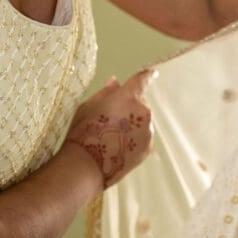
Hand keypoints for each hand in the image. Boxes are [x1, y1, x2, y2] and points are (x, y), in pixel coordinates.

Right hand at [64, 68, 155, 188]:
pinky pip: (143, 138)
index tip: (153, 72)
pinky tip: (117, 147)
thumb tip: (116, 82)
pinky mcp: (148, 148)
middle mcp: (143, 112)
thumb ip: (106, 92)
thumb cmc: (83, 132)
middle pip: (139, 104)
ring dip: (132, 125)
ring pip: (142, 122)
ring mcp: (147, 131)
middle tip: (109, 121)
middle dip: (128, 108)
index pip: (142, 80)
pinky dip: (134, 140)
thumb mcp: (88, 106)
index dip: (147, 75)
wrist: (86, 165)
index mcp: (128, 97)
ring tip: (111, 138)